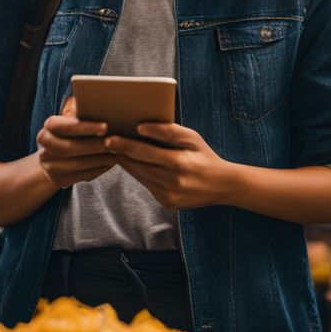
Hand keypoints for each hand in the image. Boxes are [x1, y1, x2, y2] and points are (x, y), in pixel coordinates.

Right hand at [36, 97, 115, 187]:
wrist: (57, 158)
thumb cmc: (74, 133)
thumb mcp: (74, 121)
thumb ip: (82, 113)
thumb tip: (102, 103)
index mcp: (47, 129)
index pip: (60, 126)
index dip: (82, 127)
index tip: (105, 126)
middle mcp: (44, 149)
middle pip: (67, 148)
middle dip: (94, 145)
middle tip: (115, 142)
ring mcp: (50, 168)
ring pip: (76, 164)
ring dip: (100, 158)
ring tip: (118, 152)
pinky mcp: (59, 181)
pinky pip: (82, 176)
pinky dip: (99, 168)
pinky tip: (111, 162)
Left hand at [105, 123, 234, 210]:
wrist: (222, 185)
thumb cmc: (204, 155)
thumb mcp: (192, 137)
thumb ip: (167, 130)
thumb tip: (141, 128)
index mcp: (179, 163)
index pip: (144, 152)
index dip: (125, 145)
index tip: (109, 139)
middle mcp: (172, 182)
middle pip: (138, 166)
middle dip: (121, 154)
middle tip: (107, 143)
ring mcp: (169, 196)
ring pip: (140, 177)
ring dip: (128, 164)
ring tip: (119, 151)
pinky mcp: (168, 203)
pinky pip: (148, 186)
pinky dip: (141, 175)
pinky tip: (137, 165)